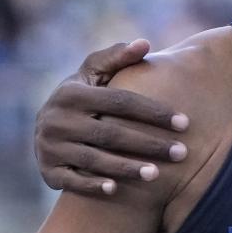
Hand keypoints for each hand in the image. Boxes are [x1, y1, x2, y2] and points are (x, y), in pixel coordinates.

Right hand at [35, 39, 189, 195]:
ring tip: (158, 174)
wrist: (46, 129)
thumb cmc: (82, 97)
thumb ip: (117, 58)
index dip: (154, 112)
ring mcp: (51, 147)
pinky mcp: (48, 172)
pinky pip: (72, 182)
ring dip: (127, 168)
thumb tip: (145, 43)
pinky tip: (116, 189)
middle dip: (149, 144)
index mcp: (71, 94)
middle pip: (111, 134)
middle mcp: (57, 120)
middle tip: (182, 153)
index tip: (185, 122)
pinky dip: (92, 186)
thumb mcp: (92, 74)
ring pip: (94, 160)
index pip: (121, 102)